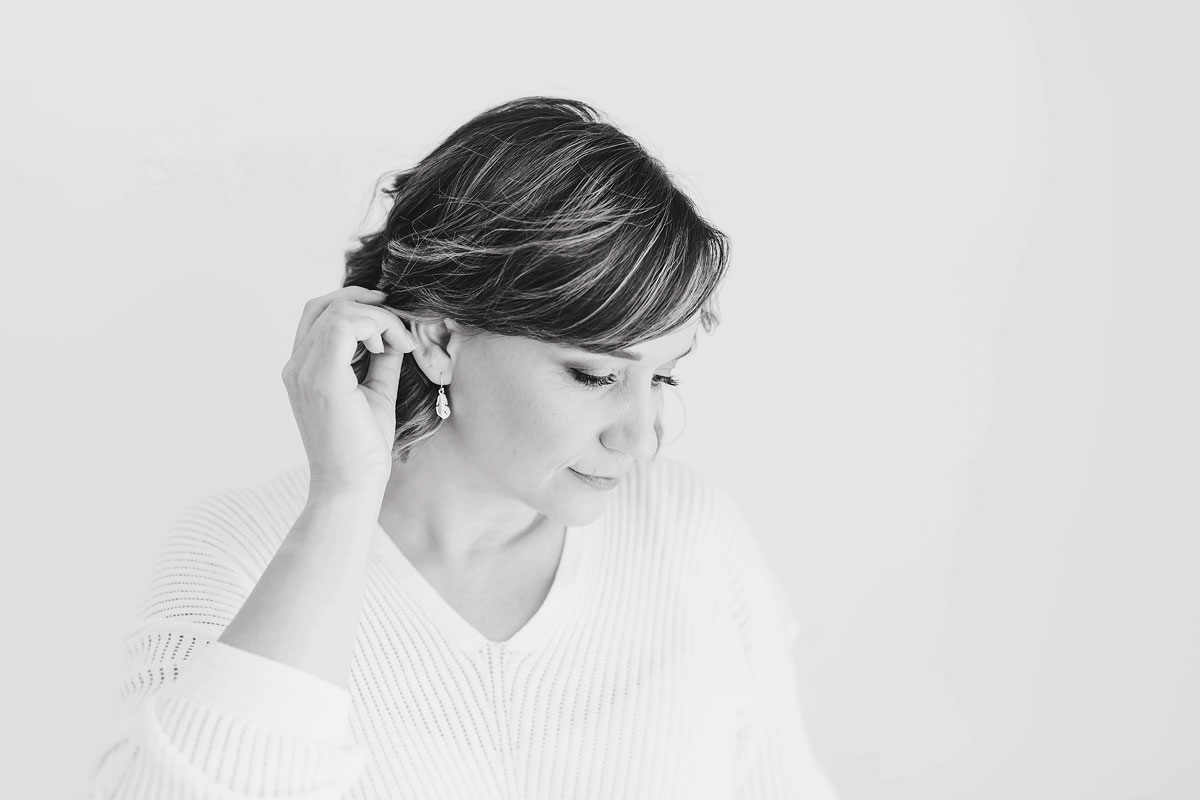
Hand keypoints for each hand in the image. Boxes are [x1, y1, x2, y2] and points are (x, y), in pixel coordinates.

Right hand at [281, 286, 414, 493]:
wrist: (352, 486)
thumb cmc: (363, 447)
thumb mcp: (375, 392)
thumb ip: (381, 360)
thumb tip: (396, 332)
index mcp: (303, 369)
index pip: (318, 314)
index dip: (355, 303)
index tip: (390, 320)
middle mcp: (296, 366)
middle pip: (323, 304)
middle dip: (366, 303)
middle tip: (399, 323)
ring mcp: (304, 371)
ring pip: (338, 311)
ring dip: (378, 318)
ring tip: (399, 343)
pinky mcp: (323, 379)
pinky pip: (344, 326)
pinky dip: (376, 326)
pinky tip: (391, 347)